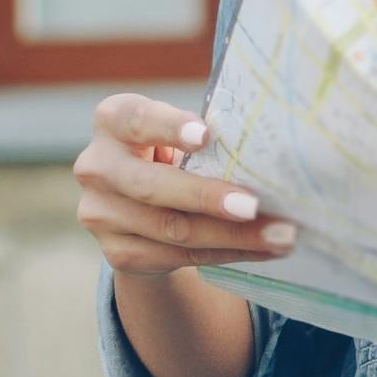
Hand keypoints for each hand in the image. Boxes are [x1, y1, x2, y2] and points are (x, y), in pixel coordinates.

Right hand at [73, 92, 297, 278]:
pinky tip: (263, 250)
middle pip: (152, 186)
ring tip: (280, 236)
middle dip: (208, 197)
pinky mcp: (116, 252)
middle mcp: (96, 166)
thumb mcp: (180, 136)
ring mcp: (100, 213)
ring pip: (173, 229)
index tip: (206, 136)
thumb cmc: (174, 154)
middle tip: (255, 205)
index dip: (169, 127)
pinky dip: (228, 253)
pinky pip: (179, 257)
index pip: (136, 119)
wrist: (140, 207)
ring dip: (234, 235)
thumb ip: (205, 138)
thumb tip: (269, 154)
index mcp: (112, 121)